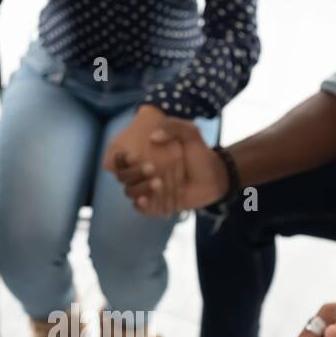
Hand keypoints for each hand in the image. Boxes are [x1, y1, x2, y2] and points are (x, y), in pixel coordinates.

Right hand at [112, 118, 226, 214]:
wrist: (215, 176)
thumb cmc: (198, 153)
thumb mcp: (189, 133)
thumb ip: (172, 127)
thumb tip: (153, 137)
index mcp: (143, 155)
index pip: (121, 158)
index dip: (120, 158)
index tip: (132, 155)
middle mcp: (141, 174)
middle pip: (123, 176)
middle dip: (132, 173)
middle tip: (151, 168)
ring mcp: (148, 190)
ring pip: (130, 192)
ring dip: (139, 188)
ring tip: (158, 183)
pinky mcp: (157, 205)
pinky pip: (142, 208)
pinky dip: (141, 206)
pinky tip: (145, 200)